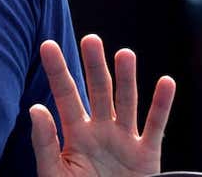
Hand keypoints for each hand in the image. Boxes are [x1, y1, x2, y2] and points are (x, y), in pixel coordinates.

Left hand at [31, 34, 175, 176]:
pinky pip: (155, 126)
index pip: (65, 95)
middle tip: (91, 39)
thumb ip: (44, 142)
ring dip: (127, 78)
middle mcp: (100, 130)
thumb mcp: (53, 171)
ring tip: (124, 54)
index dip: (57, 70)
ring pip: (126, 102)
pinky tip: (166, 82)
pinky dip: (162, 105)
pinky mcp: (147, 155)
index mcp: (75, 133)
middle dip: (94, 66)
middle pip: (98, 91)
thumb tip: (35, 109)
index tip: (47, 44)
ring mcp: (124, 140)